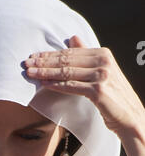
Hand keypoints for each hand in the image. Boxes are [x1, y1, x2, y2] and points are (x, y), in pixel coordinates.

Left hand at [24, 35, 144, 137]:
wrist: (130, 117)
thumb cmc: (113, 96)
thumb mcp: (102, 71)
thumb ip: (87, 55)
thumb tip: (72, 38)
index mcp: (103, 54)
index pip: (70, 53)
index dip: (49, 54)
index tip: (33, 56)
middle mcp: (103, 62)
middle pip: (66, 61)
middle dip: (44, 62)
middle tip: (26, 63)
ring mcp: (101, 76)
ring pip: (66, 72)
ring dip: (45, 73)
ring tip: (30, 73)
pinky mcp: (98, 91)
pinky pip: (72, 86)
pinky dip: (56, 85)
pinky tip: (43, 84)